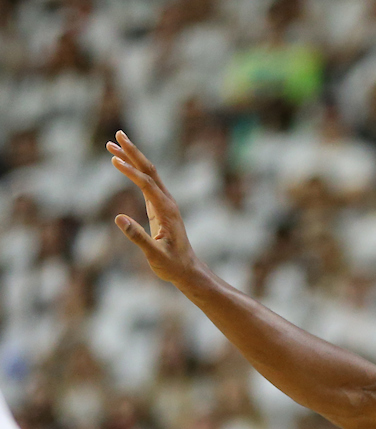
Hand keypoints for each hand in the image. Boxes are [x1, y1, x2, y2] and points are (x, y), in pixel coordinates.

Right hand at [106, 131, 200, 286]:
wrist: (187, 270)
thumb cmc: (172, 265)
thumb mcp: (154, 255)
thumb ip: (138, 237)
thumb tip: (118, 218)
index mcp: (167, 211)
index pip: (147, 185)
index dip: (130, 172)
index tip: (114, 160)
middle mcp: (167, 202)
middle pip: (150, 171)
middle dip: (134, 152)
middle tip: (117, 134)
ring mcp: (164, 203)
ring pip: (148, 174)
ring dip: (132, 158)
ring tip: (113, 144)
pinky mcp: (159, 207)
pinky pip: (146, 183)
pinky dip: (133, 171)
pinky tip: (122, 163)